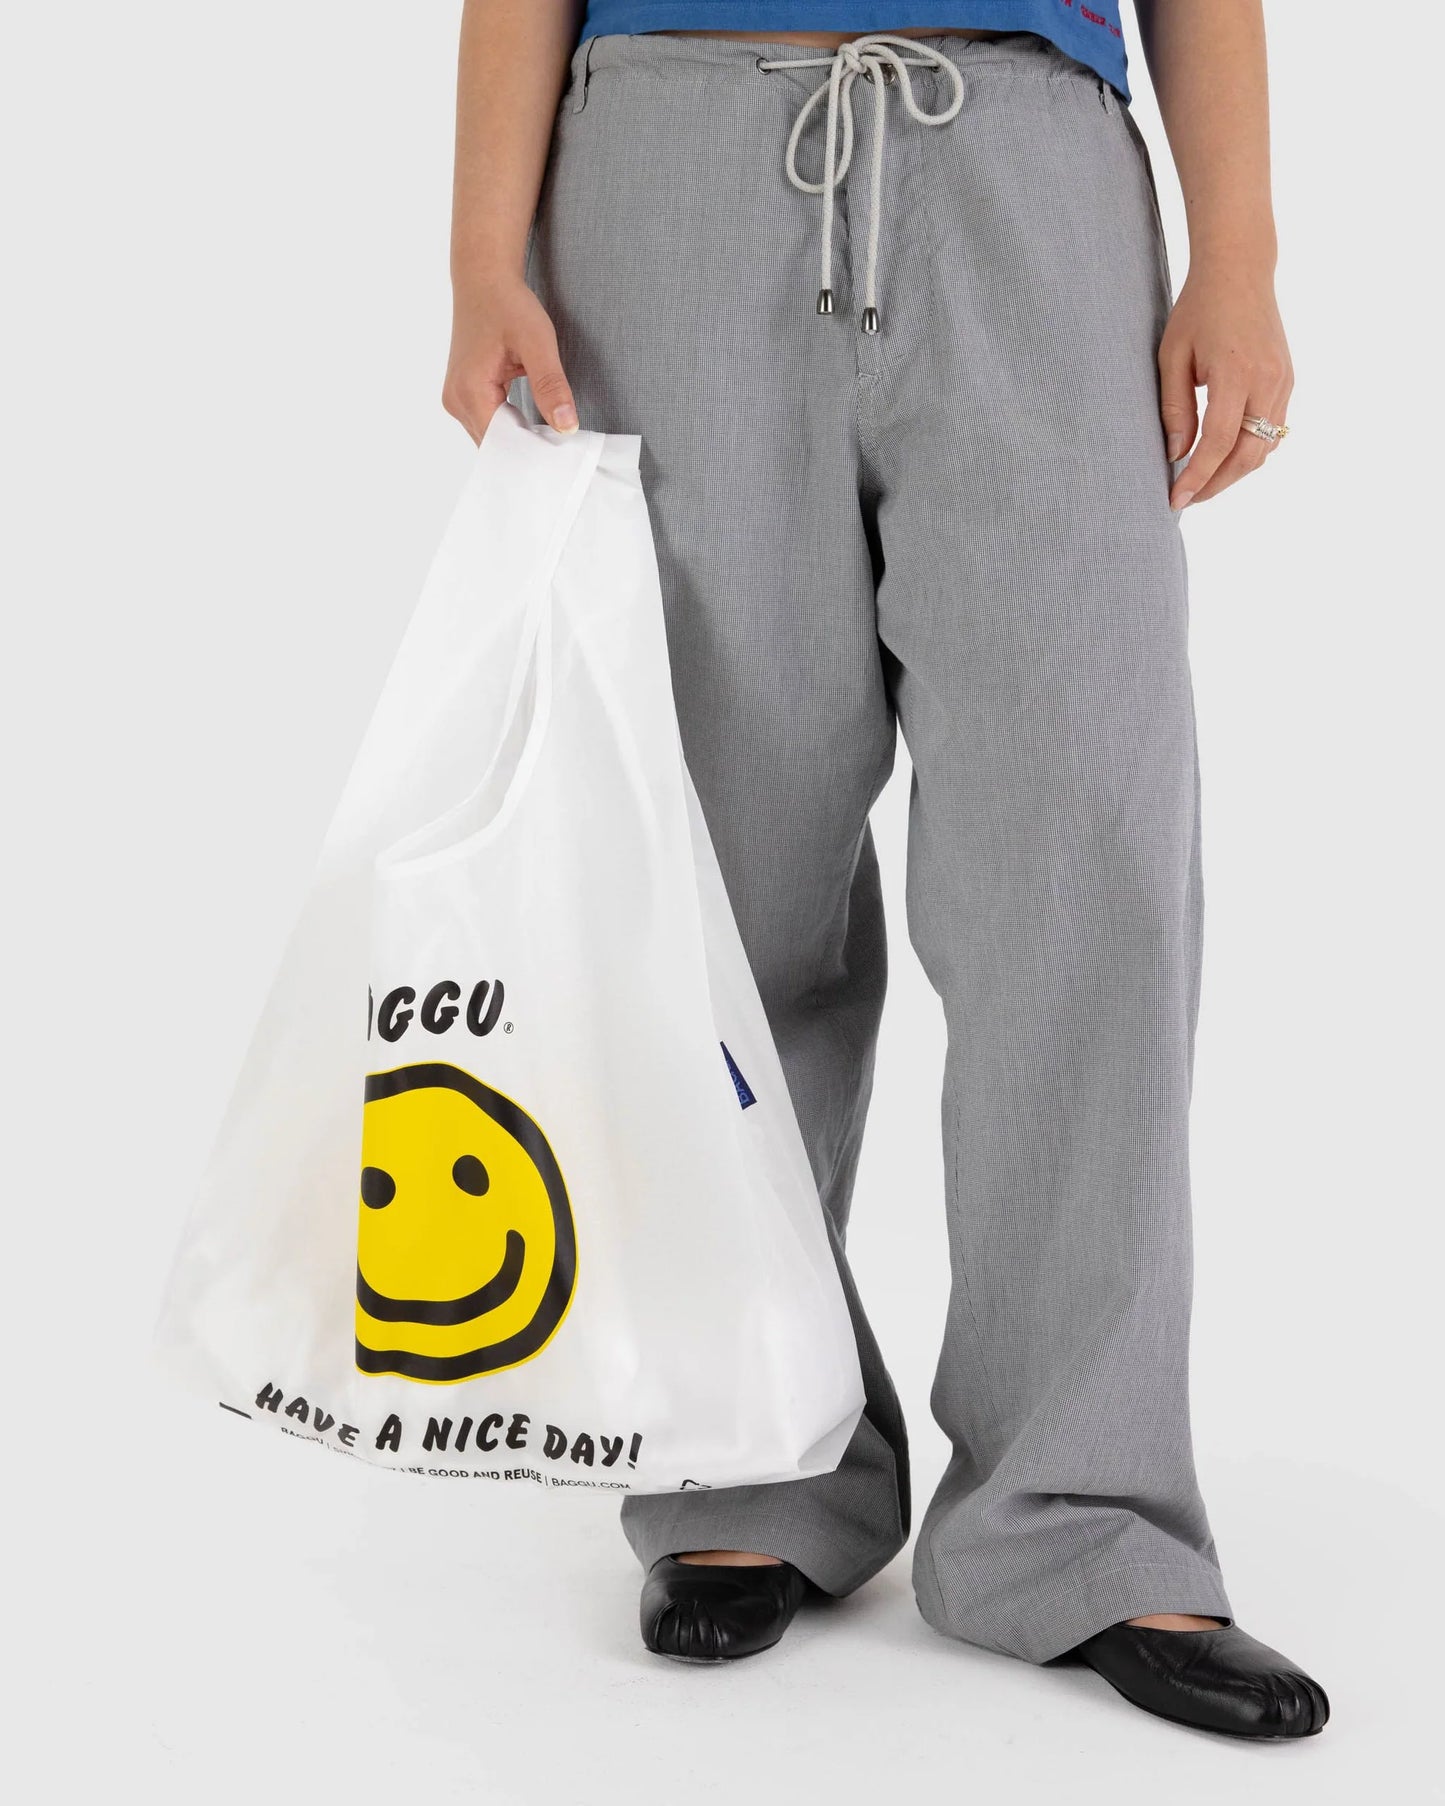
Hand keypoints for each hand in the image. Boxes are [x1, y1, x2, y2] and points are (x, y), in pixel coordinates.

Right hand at [442, 275, 577, 443]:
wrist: (483, 280)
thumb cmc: (508, 305)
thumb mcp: (537, 342)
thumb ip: (551, 386)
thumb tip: (566, 428)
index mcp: (470, 392)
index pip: (500, 446)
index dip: (530, 454)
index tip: (558, 459)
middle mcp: (455, 401)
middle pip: (493, 446)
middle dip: (524, 450)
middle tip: (559, 451)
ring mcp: (455, 399)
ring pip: (490, 438)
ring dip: (517, 440)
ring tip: (547, 438)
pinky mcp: (462, 395)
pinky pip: (487, 424)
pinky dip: (509, 427)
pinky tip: (531, 424)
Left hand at [1159, 261, 1291, 508]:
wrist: (1240, 270)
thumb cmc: (1198, 309)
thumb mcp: (1173, 356)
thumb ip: (1175, 407)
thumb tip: (1177, 455)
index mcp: (1236, 373)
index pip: (1218, 443)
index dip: (1197, 477)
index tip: (1176, 500)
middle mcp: (1268, 381)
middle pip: (1247, 455)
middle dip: (1216, 484)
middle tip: (1187, 499)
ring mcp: (1283, 381)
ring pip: (1264, 448)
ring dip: (1234, 473)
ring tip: (1202, 483)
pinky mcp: (1288, 380)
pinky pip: (1273, 431)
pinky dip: (1249, 451)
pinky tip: (1224, 458)